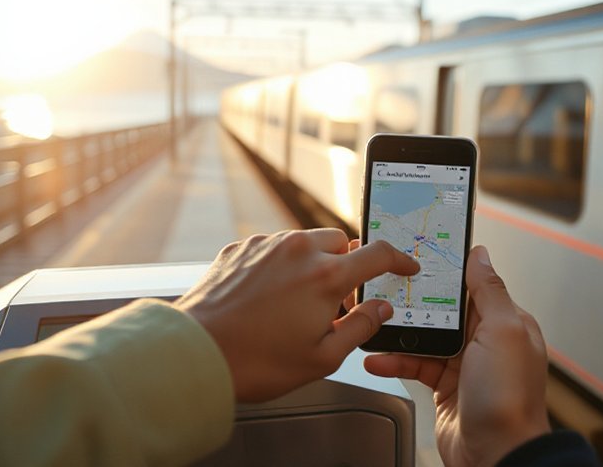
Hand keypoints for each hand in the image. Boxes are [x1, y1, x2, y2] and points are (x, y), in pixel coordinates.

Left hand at [176, 229, 419, 401]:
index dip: (400, 260)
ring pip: (307, 241)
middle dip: (348, 265)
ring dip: (314, 262)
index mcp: (326, 277)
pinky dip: (282, 264)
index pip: (379, 255)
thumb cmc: (256, 361)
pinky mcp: (241, 248)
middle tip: (337, 300)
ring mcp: (267, 245)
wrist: (196, 352)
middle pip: (342, 243)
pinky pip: (275, 247)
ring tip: (297, 302)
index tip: (406, 266)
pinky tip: (270, 296)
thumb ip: (360, 327)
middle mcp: (299, 251)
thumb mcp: (322, 357)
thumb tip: (381, 309)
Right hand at [364, 246, 550, 466]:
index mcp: (506, 323)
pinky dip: (396, 362)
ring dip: (400, 334)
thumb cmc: (508, 398)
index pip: (473, 286)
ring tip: (376, 324)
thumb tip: (480, 255)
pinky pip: (417, 366)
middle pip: (445, 310)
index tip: (420, 257)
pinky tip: (378, 359)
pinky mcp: (446, 388)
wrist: (497, 455)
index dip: (447, 272)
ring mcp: (466, 366)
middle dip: (416, 302)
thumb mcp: (503, 331)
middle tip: (387, 289)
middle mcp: (487, 342)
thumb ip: (489, 291)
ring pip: (426, 338)